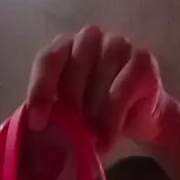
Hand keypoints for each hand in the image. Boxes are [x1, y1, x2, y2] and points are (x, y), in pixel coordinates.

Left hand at [26, 25, 170, 152]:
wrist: (140, 119)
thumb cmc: (98, 112)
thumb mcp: (69, 112)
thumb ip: (53, 110)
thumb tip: (36, 124)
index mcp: (66, 46)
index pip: (48, 59)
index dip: (40, 90)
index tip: (38, 122)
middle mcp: (91, 38)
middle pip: (73, 68)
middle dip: (70, 106)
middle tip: (72, 133)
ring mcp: (119, 44)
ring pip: (98, 80)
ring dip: (92, 115)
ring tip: (91, 139)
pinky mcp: (143, 60)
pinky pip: (120, 93)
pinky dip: (110, 122)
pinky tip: (106, 141)